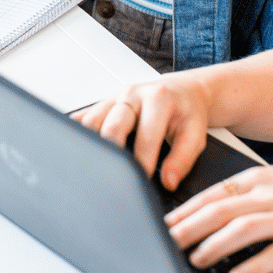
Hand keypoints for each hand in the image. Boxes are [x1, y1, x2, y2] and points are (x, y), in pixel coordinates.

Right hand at [72, 75, 212, 190]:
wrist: (181, 90)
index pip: (146, 135)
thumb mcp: (195, 134)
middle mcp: (132, 94)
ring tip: (96, 167)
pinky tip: (78, 149)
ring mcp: (114, 97)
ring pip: (92, 121)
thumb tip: (168, 182)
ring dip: (92, 145)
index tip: (143, 180)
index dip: (143, 161)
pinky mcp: (102, 103)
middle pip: (112, 126)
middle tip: (117, 177)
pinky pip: (83, 117)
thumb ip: (183, 159)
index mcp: (157, 99)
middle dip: (113, 154)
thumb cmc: (186, 112)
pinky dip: (77, 133)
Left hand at [164, 165, 272, 272]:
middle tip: (167, 242)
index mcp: (263, 179)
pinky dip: (253, 265)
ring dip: (214, 246)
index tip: (166, 222)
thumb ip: (252, 190)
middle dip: (189, 228)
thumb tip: (218, 205)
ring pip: (242, 229)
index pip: (214, 194)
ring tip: (195, 259)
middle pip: (220, 211)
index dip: (186, 210)